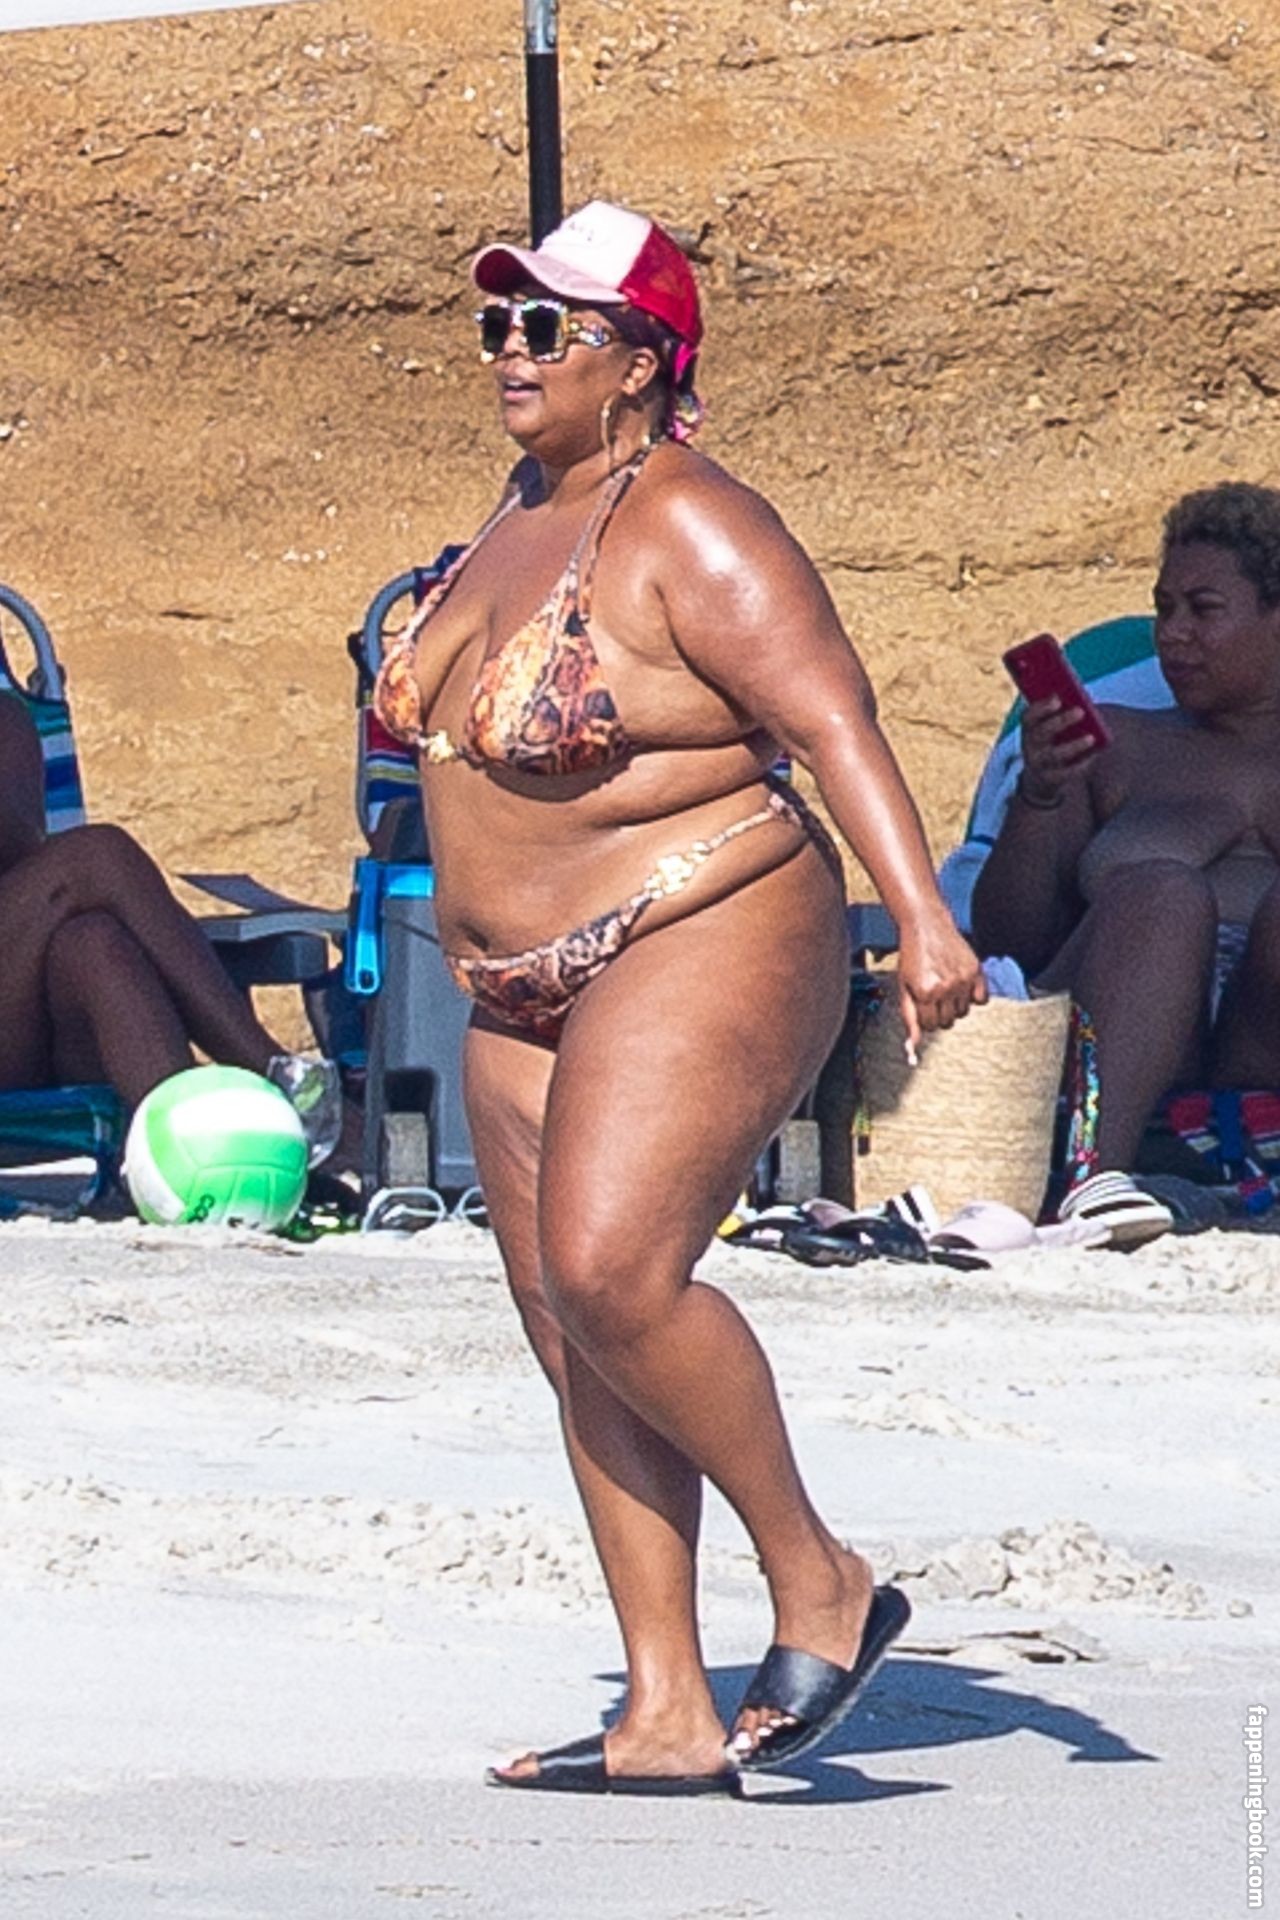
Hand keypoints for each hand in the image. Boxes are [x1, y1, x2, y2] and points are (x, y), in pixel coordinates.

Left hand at [897, 906, 988, 1054]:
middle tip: (933, 995)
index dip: (924, 1017)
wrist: (925, 924)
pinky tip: (961, 984)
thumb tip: (912, 1046)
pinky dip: (973, 996)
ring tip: (944, 986)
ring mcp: (963, 979)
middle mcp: (946, 987)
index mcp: (926, 992)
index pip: (930, 1026)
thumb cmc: (912, 955)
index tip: (922, 1004)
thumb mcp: (904, 986)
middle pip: (948, 1022)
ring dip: (954, 1005)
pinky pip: (981, 999)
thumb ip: (909, 1017)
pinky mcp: (976, 970)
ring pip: (964, 1012)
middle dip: (938, 1013)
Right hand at [1019, 697, 1100, 805]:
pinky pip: (1067, 772)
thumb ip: (1061, 714)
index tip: (1057, 699)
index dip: (1041, 707)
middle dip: (1060, 721)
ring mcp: (1039, 764)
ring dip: (1074, 745)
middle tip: (1081, 711)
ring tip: (1092, 737)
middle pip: (1042, 733)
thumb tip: (1083, 706)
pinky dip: (1082, 762)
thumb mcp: (1051, 727)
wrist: (1041, 776)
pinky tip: (1095, 753)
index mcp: (1028, 729)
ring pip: (1054, 755)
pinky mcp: (1051, 779)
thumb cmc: (1053, 740)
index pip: (1029, 717)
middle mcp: (1029, 746)